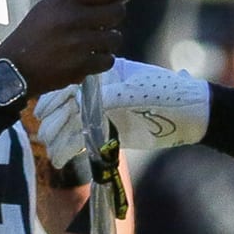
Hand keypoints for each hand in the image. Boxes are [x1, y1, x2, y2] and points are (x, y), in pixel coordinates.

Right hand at [0, 0, 128, 96]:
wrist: (14, 68)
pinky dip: (101, 60)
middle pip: (117, 12)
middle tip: (102, 23)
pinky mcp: (81, 66)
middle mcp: (72, 18)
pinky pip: (108, 60)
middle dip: (113, 17)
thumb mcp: (51, 5)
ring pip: (115, 38)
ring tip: (92, 43)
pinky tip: (88, 58)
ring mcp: (78, 44)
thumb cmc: (34, 33)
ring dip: (107, 41)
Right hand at [34, 58, 209, 167]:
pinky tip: (59, 158)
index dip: (56, 99)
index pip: (73, 85)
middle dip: (53, 120)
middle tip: (41, 133)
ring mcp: (105, 113)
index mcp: (106, 76)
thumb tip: (83, 100)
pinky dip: (71, 149)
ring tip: (47, 146)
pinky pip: (85, 140)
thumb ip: (112, 95)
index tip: (42, 111)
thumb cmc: (168, 94)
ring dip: (58, 136)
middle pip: (69, 106)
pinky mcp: (111, 133)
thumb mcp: (138, 91)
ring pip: (74, 124)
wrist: (192, 116)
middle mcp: (102, 93)